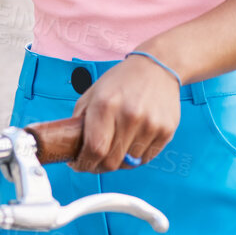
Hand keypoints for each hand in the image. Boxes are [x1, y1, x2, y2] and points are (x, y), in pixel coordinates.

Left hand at [70, 56, 180, 172]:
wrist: (157, 67)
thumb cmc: (121, 81)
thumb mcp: (93, 94)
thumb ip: (80, 121)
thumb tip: (70, 148)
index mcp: (106, 104)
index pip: (94, 150)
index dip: (84, 164)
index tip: (78, 165)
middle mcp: (130, 115)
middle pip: (111, 162)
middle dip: (98, 167)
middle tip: (93, 161)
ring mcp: (151, 124)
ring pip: (129, 163)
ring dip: (118, 161)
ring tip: (115, 147)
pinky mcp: (166, 130)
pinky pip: (146, 158)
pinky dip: (135, 157)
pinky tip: (131, 142)